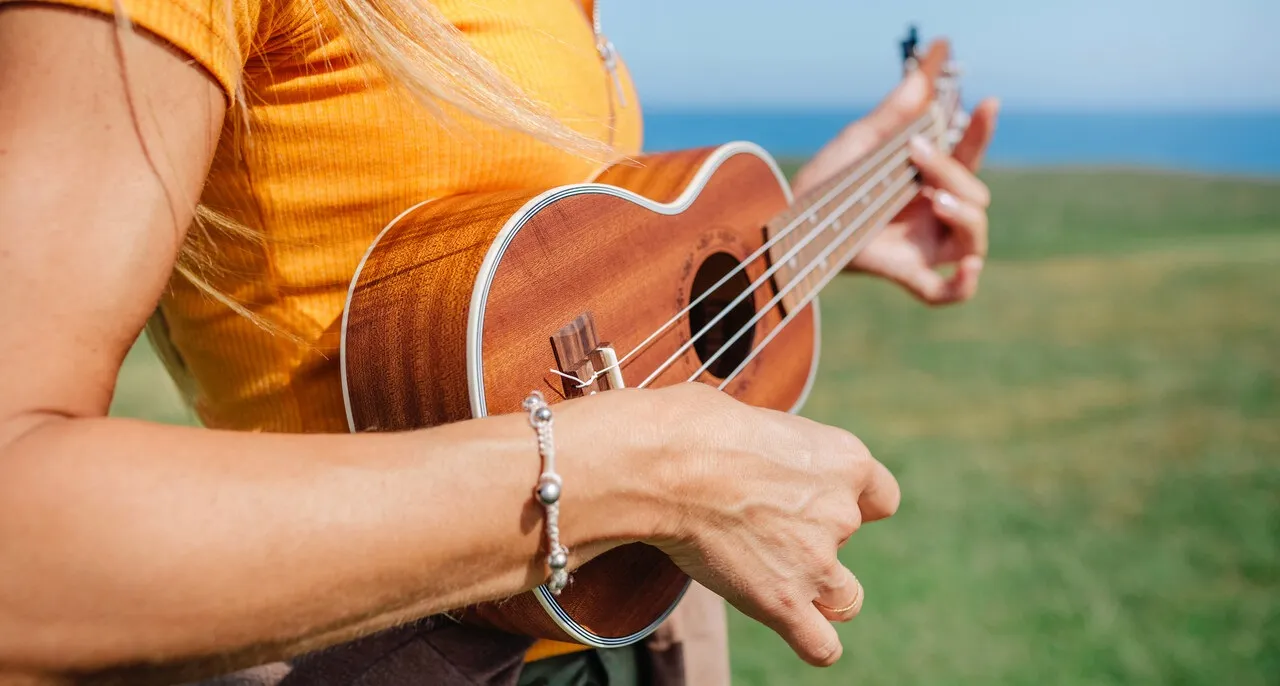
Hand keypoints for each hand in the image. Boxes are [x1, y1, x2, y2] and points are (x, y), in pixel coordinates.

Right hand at [640, 383, 900, 665]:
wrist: (669, 463)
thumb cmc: (698, 428)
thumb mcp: (760, 419)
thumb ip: (778, 449)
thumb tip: (755, 456)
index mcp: (845, 459)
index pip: (880, 496)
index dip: (850, 501)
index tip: (812, 498)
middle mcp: (841, 512)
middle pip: (846, 540)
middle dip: (811, 538)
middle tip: (758, 523)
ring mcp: (816, 562)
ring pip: (845, 600)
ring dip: (818, 593)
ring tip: (771, 574)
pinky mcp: (785, 602)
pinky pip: (820, 645)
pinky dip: (812, 643)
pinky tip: (792, 626)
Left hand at [792, 56, 999, 304]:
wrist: (790, 211)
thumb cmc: (827, 177)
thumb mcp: (862, 139)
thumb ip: (896, 112)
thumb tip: (923, 72)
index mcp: (929, 182)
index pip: (969, 158)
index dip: (981, 133)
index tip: (987, 103)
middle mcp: (933, 215)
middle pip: (975, 196)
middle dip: (953, 171)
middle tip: (916, 153)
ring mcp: (922, 247)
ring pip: (972, 240)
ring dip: (965, 214)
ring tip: (936, 198)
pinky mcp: (905, 272)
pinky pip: (944, 292)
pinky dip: (962, 285)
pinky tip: (968, 269)